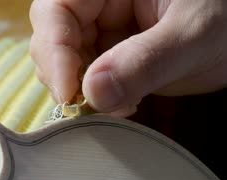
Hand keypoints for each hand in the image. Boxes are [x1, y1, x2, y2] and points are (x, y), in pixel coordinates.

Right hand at [29, 0, 226, 115]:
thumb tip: (93, 93)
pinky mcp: (107, 57)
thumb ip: (146, 61)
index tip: (68, 92)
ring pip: (63, 65)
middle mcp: (96, 6)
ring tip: (122, 104)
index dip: (54, 50)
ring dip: (82, 93)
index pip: (56, 11)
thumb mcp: (193, 34)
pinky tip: (126, 103)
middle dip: (66, 77)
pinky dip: (97, 100)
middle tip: (91, 105)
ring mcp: (100, 32)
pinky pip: (84, 81)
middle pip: (51, 40)